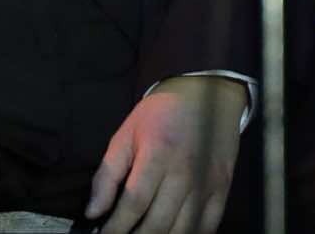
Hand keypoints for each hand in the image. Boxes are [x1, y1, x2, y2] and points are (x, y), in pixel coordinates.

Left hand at [87, 76, 244, 233]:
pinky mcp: (222, 190)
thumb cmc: (159, 114)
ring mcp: (207, 184)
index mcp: (157, 154)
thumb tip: (92, 211)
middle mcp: (184, 173)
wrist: (203, 93)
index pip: (134, 203)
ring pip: (182, 229)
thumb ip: (107, 174)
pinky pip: (207, 226)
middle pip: (158, 222)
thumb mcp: (125, 135)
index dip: (116, 226)